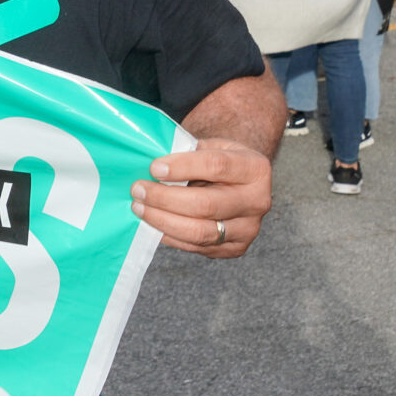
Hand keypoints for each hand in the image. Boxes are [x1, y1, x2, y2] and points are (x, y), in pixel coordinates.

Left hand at [129, 138, 271, 258]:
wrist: (239, 183)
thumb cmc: (218, 159)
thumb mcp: (209, 146)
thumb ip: (186, 152)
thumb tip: (150, 164)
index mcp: (255, 168)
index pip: (216, 166)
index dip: (182, 167)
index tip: (154, 168)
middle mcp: (257, 201)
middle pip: (206, 204)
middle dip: (165, 198)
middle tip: (137, 190)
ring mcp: (248, 229)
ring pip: (200, 231)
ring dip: (162, 221)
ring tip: (139, 208)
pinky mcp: (235, 249)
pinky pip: (196, 246)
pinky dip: (169, 236)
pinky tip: (151, 223)